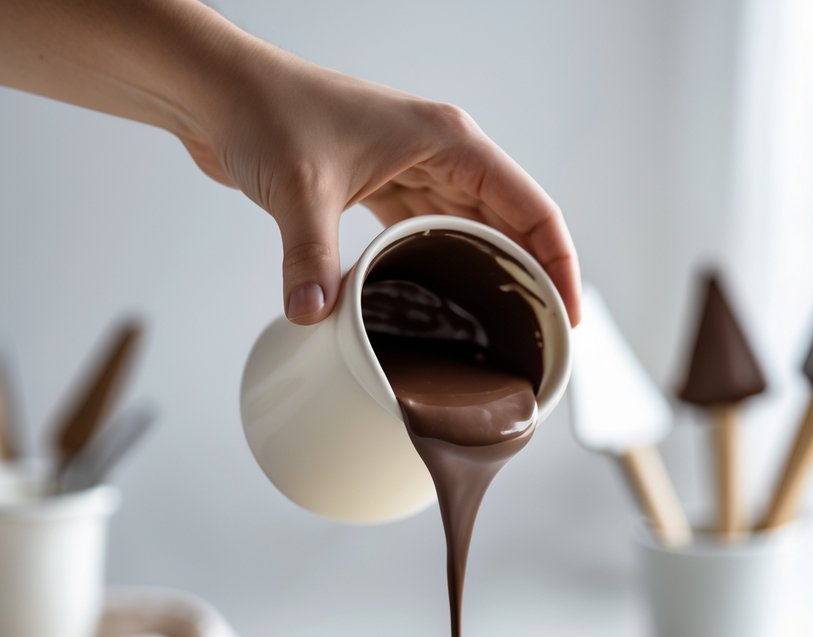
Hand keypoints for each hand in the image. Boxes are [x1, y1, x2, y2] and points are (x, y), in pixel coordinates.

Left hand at [181, 39, 580, 326]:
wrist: (218, 91)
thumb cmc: (266, 111)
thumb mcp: (301, 190)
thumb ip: (313, 258)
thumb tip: (316, 318)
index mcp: (449, 141)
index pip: (531, 208)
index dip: (558, 265)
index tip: (566, 318)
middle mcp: (440, 153)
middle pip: (508, 225)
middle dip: (525, 280)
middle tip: (534, 340)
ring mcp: (410, 170)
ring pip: (468, 231)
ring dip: (484, 276)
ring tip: (498, 333)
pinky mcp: (378, 187)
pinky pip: (426, 233)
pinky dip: (438, 267)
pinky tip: (440, 304)